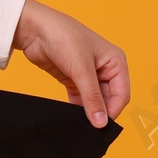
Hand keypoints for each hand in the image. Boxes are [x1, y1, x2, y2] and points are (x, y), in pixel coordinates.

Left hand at [12, 0, 129, 126]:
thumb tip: (101, 122)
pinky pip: (80, 100)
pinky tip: (71, 117)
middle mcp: (105, 69)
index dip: (112, 111)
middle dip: (100, 113)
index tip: (99, 126)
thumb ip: (92, 97)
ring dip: (88, 112)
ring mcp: (89, 75)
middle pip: (109, 100)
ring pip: (94, 101)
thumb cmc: (63, 37)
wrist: (35, 29)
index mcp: (116, 62)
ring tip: (79, 123)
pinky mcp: (74, 79)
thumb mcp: (81, 70)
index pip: (121, 94)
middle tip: (88, 128)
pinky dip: (77, 108)